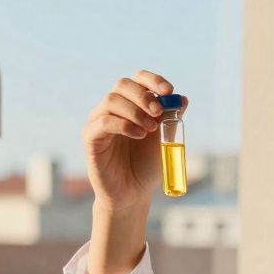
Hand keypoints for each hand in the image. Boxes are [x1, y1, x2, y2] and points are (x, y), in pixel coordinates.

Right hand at [81, 70, 186, 213]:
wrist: (133, 194)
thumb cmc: (147, 166)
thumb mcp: (165, 140)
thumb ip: (171, 120)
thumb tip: (182, 98)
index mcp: (130, 104)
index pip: (137, 80)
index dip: (152, 80)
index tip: (168, 90)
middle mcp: (112, 109)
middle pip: (122, 84)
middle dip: (143, 95)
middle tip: (158, 112)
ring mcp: (99, 122)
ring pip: (111, 100)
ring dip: (134, 111)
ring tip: (150, 129)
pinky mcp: (90, 138)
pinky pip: (103, 121)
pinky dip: (124, 125)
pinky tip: (138, 135)